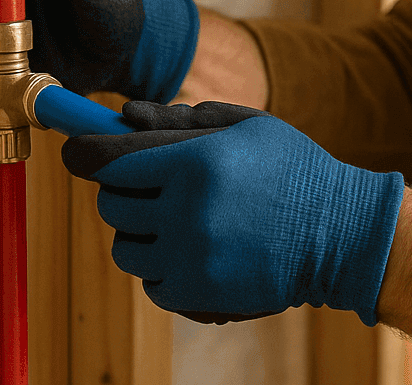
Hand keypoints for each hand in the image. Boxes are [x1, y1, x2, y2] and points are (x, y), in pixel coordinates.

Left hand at [60, 100, 405, 324]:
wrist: (338, 233)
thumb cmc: (292, 170)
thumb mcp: (246, 126)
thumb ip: (182, 120)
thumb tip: (125, 117)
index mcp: (197, 162)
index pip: (111, 161)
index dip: (84, 154)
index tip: (73, 152)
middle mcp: (186, 210)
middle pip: (111, 206)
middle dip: (119, 194)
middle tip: (142, 188)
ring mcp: (190, 256)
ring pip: (125, 249)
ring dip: (138, 234)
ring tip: (172, 223)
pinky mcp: (197, 293)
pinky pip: (150, 284)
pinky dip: (160, 269)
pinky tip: (190, 252)